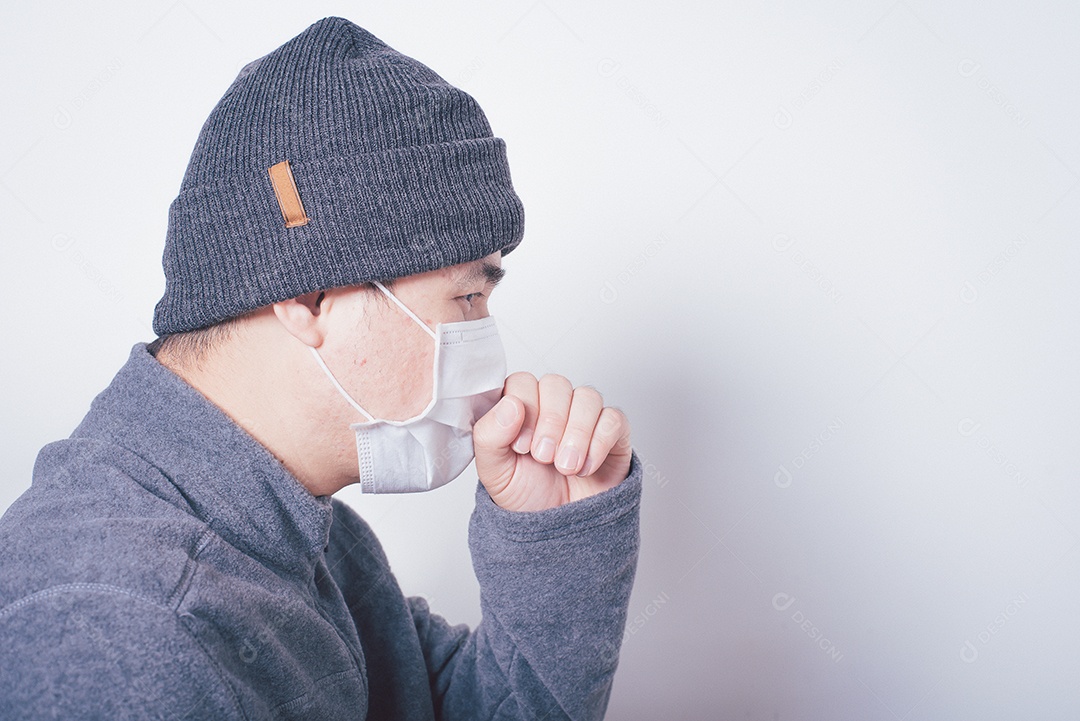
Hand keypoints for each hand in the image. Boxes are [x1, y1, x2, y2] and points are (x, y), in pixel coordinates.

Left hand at [473, 372, 632, 511]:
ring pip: (588, 397)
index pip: (523, 382)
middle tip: (544, 457)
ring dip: (577, 433)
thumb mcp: (494, 471)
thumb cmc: (525, 494)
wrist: (557, 530)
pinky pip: (613, 419)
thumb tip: (510, 404)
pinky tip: (586, 467)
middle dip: (551, 422)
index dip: (524, 408)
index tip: (521, 445)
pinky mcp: (613, 431)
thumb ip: (489, 435)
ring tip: (566, 467)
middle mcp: (554, 405)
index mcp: (521, 407)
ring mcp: (585, 416)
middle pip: (557, 384)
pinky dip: (599, 444)